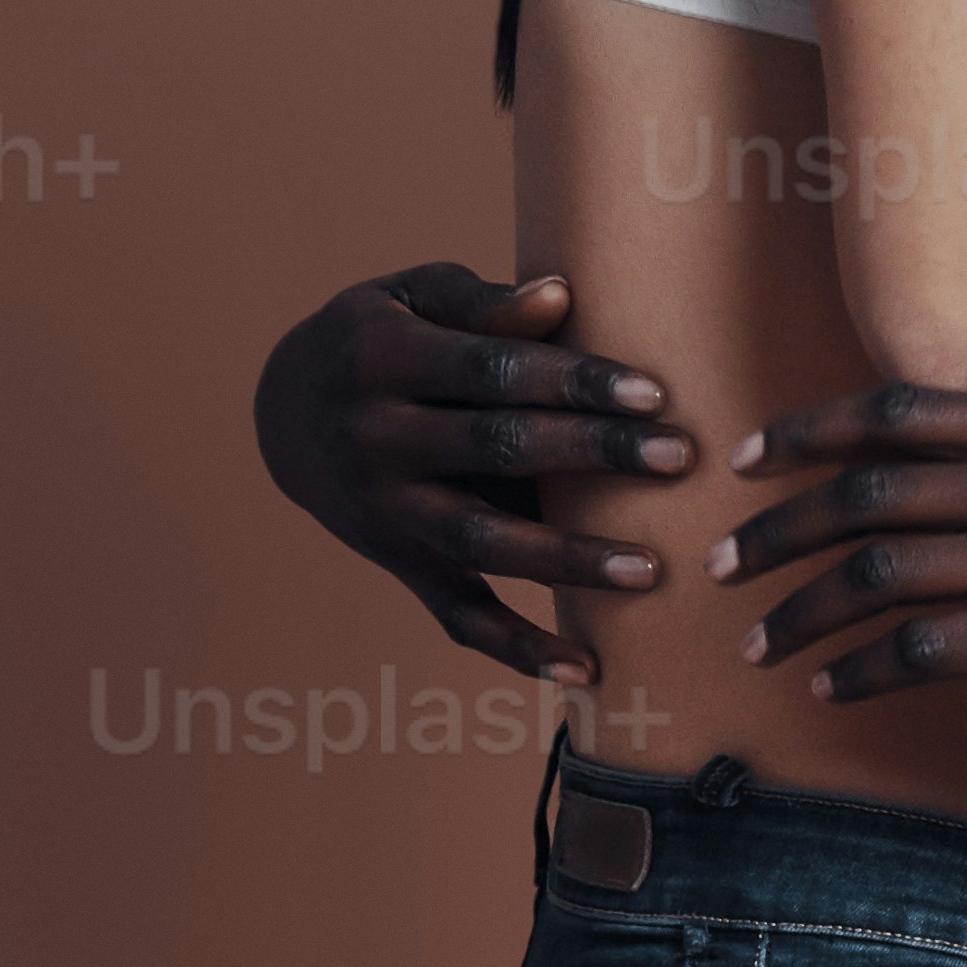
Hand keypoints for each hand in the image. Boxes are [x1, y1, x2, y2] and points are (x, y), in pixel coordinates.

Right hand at [252, 264, 687, 681]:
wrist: (284, 416)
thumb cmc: (374, 340)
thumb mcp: (407, 298)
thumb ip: (480, 303)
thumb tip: (561, 297)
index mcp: (383, 358)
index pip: (495, 371)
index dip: (573, 382)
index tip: (654, 394)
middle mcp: (377, 440)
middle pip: (500, 449)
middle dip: (595, 454)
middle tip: (681, 457)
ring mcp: (387, 512)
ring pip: (486, 543)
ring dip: (569, 559)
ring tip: (650, 569)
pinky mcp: (399, 565)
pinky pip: (461, 618)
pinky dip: (520, 650)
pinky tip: (587, 670)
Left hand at [715, 385, 966, 728]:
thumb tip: (903, 477)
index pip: (893, 413)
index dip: (805, 435)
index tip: (745, 463)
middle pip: (868, 496)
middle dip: (775, 532)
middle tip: (719, 566)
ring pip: (882, 576)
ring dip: (801, 612)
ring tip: (757, 642)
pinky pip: (926, 652)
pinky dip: (863, 672)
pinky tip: (832, 687)